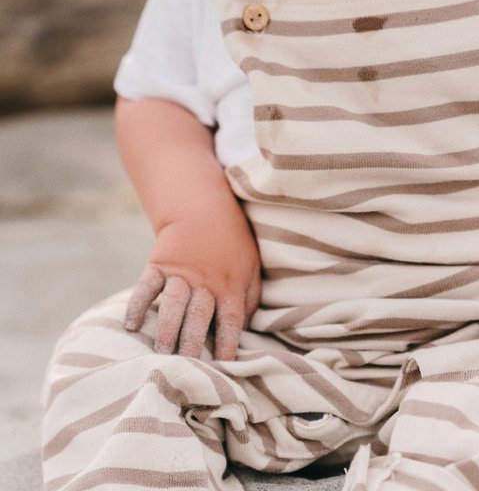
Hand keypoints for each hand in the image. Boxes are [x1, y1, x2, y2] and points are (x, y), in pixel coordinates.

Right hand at [124, 210, 261, 359]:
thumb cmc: (232, 244)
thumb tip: (245, 331)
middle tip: (186, 367)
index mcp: (230, 285)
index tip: (224, 367)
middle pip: (199, 316)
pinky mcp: (158, 265)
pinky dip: (137, 304)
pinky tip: (131, 325)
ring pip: (174, 304)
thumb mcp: (251, 267)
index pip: (230, 320)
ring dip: (168, 329)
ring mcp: (180, 273)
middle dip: (192, 343)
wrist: (203, 207)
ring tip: (161, 354)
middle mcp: (205, 281)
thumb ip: (249, 299)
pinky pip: (146, 287)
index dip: (228, 344)